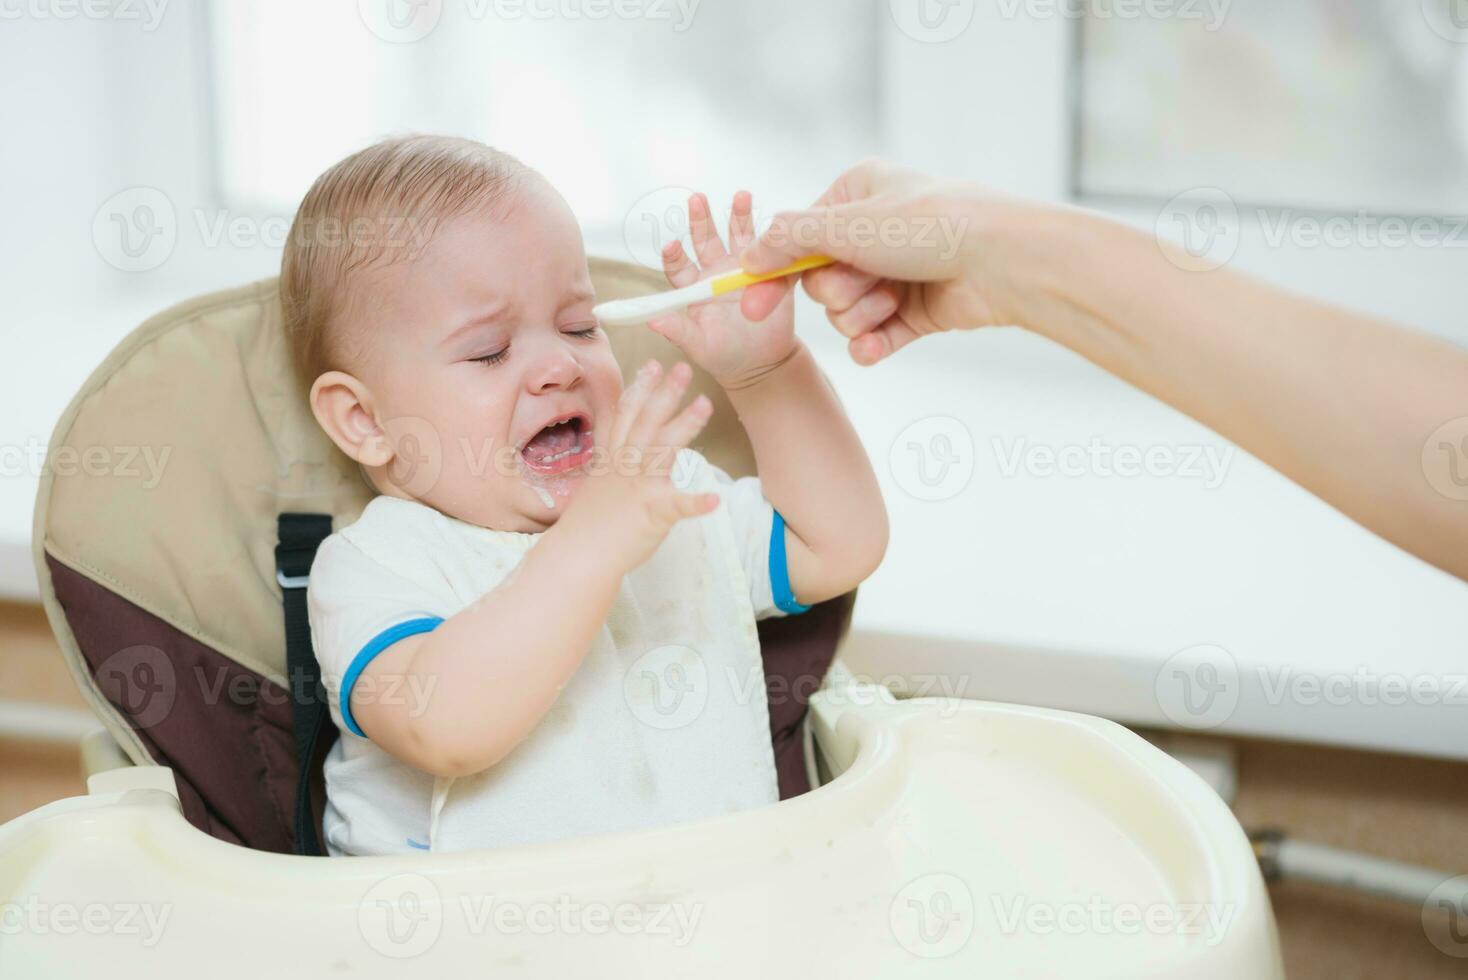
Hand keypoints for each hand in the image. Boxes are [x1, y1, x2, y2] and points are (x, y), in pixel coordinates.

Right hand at [560, 358, 719, 568]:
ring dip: (685, 425)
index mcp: (613, 460)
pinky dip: (695, 503)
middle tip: (684, 368)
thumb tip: (619, 454)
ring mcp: (639, 488)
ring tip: (706, 405)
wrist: (579, 557)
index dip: (639, 389)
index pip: (626, 417)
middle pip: (647, 422)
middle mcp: (625, 467)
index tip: (652, 364)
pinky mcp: (652, 514)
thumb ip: (611, 466)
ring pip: (663, 449)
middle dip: (665, 394)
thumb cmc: (589, 526)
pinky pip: (677, 507)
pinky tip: (715, 499)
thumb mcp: (596, 485)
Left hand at [647, 191, 798, 389]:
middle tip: (697, 199)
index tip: (672, 245)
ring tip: (741, 196)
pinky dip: (773, 237)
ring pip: (738, 236)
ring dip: (739, 216)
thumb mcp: (698, 345)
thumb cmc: (724, 355)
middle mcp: (715, 272)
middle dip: (701, 219)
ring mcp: (742, 269)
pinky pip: (771, 252)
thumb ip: (677, 330)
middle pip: (705, 239)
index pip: (679, 264)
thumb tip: (652, 320)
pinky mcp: (770, 273)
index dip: (674, 253)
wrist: (762, 364)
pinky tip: (776, 225)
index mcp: (693, 287)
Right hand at [737, 159, 1050, 365]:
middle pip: (820, 280)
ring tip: (894, 299)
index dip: (774, 272)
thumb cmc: (932, 224)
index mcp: (858, 194)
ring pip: (846, 313)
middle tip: (865, 280)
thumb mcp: (848, 223)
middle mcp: (876, 231)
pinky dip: (873, 344)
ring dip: (864, 313)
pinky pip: (874, 338)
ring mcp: (896, 273)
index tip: (751, 304)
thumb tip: (749, 255)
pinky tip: (877, 347)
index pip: (798, 238)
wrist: (1003, 260)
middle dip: (839, 290)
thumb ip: (790, 239)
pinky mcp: (916, 312)